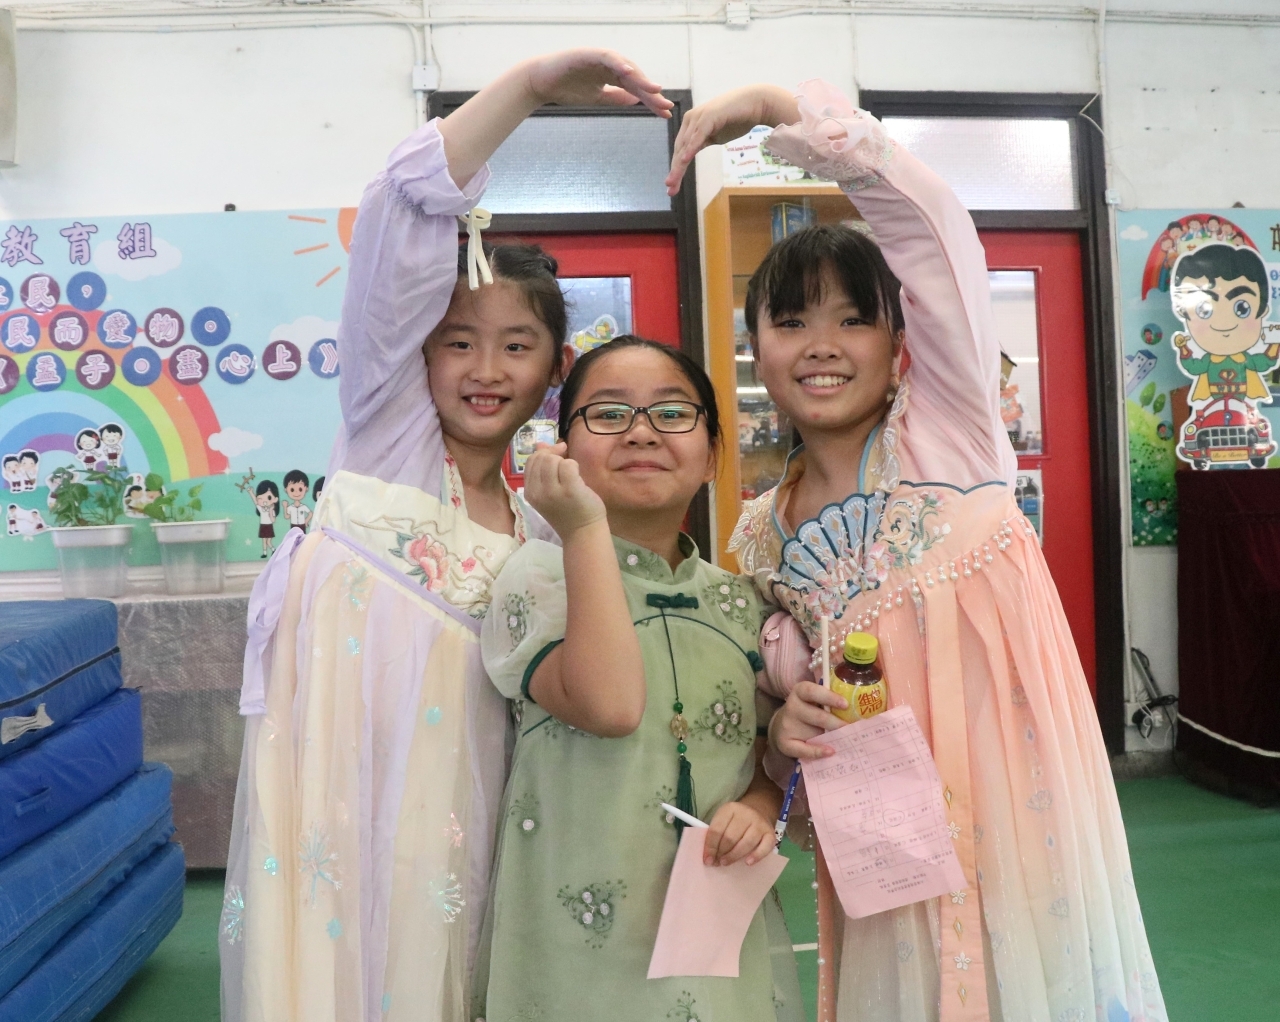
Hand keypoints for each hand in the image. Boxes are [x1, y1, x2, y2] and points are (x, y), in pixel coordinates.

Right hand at [522, 442, 606, 539]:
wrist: (583, 533)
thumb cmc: (568, 511)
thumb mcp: (549, 489)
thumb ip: (543, 467)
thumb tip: (539, 444)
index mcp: (529, 492)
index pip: (530, 461)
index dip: (544, 453)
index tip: (558, 455)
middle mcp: (537, 492)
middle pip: (541, 458)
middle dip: (555, 455)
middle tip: (567, 463)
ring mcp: (552, 492)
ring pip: (553, 460)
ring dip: (565, 462)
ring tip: (572, 475)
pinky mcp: (569, 490)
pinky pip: (568, 464)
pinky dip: (574, 466)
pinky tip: (578, 478)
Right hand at [524, 49, 672, 116]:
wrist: (541, 83)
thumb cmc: (566, 88)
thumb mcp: (597, 97)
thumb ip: (616, 97)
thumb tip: (636, 100)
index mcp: (612, 75)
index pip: (636, 88)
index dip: (651, 100)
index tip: (665, 113)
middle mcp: (610, 64)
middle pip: (635, 78)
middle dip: (651, 92)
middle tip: (666, 104)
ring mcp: (600, 57)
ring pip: (625, 66)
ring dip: (640, 77)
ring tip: (654, 89)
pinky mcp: (588, 53)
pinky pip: (607, 57)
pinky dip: (618, 63)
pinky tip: (629, 72)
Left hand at [666, 84, 799, 194]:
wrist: (755, 103)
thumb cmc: (737, 119)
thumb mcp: (715, 135)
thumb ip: (702, 143)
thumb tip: (690, 154)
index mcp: (691, 125)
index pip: (681, 150)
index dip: (676, 169)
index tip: (672, 188)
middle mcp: (691, 120)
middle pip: (679, 150)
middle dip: (675, 171)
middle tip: (670, 189)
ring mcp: (699, 117)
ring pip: (686, 145)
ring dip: (679, 165)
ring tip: (673, 181)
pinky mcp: (709, 116)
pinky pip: (698, 136)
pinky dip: (691, 148)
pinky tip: (684, 160)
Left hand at [704, 801, 775, 866]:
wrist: (759, 810)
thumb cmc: (736, 820)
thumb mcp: (724, 820)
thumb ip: (716, 835)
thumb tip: (710, 857)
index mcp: (730, 809)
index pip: (716, 830)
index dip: (710, 847)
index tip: (707, 860)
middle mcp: (746, 814)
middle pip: (730, 837)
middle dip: (721, 852)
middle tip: (717, 863)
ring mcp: (759, 823)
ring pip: (746, 843)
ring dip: (734, 856)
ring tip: (726, 863)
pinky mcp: (770, 834)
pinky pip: (764, 847)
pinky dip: (756, 856)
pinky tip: (747, 863)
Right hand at [769, 681, 846, 759]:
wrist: (783, 724)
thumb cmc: (808, 709)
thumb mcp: (814, 700)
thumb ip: (829, 702)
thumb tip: (856, 711)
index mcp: (800, 692)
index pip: (812, 692)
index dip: (829, 697)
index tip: (845, 704)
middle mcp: (792, 707)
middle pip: (817, 716)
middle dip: (836, 723)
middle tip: (851, 728)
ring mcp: (787, 726)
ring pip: (812, 733)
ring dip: (831, 738)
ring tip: (846, 740)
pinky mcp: (784, 743)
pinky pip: (803, 750)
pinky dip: (818, 752)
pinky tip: (830, 751)